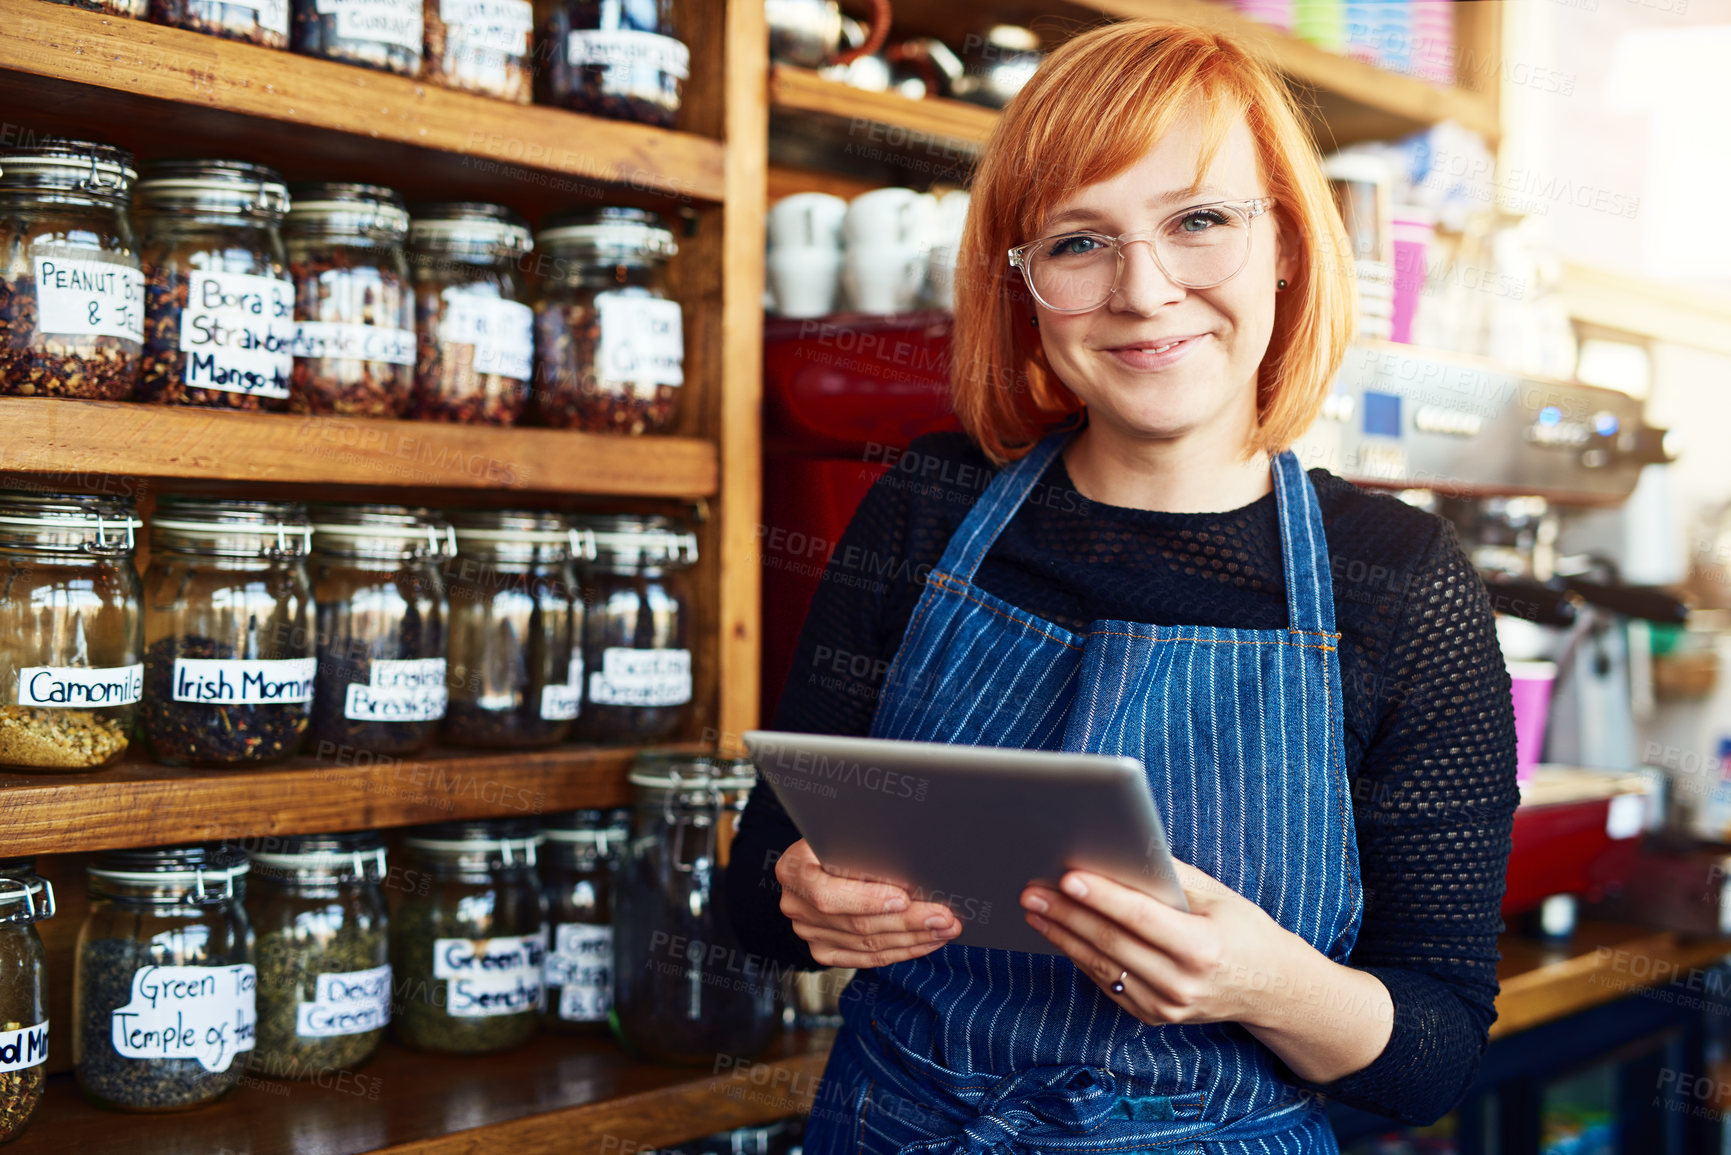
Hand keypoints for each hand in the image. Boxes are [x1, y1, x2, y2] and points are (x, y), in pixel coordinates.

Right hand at [776, 839, 960, 967]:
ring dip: (912, 939)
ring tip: (944, 929)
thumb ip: (868, 849)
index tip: (904, 898)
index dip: (867, 900)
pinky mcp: (824, 949)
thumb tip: (910, 872)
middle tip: (943, 917)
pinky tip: (926, 942)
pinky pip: (866, 957)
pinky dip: (900, 951)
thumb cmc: (844, 835)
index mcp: (793, 869)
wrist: (827, 853)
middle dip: (907, 921)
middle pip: (856, 923)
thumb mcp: (851, 830)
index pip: (828, 894)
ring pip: (866, 944)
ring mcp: (808, 931)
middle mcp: (795, 904)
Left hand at [1019, 859, 1292, 1027]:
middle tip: (1032, 890)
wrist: (1271, 989)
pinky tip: (1060, 934)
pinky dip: (1080, 957)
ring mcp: (1166, 1006)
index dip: (1101, 896)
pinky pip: (1107, 983)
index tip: (1066, 877)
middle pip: (1111, 942)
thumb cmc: (1244, 931)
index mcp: (1202, 948)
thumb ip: (1169, 876)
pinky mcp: (1154, 1016)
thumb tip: (1120, 848)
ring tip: (1034, 909)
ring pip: (1101, 966)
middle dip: (1067, 914)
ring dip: (1062, 935)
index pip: (1139, 917)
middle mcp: (1181, 983)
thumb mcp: (1218, 897)